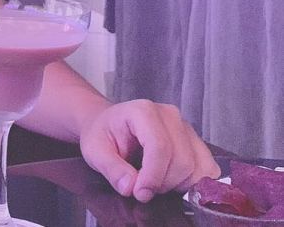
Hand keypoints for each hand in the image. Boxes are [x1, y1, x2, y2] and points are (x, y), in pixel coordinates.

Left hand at [79, 99, 219, 202]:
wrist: (110, 125)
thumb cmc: (103, 135)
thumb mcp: (95, 151)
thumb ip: (111, 169)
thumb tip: (130, 187)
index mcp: (143, 111)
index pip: (160, 147)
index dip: (153, 176)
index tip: (140, 193)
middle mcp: (169, 115)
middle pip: (182, 160)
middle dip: (163, 183)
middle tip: (143, 186)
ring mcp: (186, 127)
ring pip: (198, 167)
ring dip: (178, 184)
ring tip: (155, 181)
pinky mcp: (196, 142)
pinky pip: (209, 169)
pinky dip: (194, 183)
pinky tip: (173, 181)